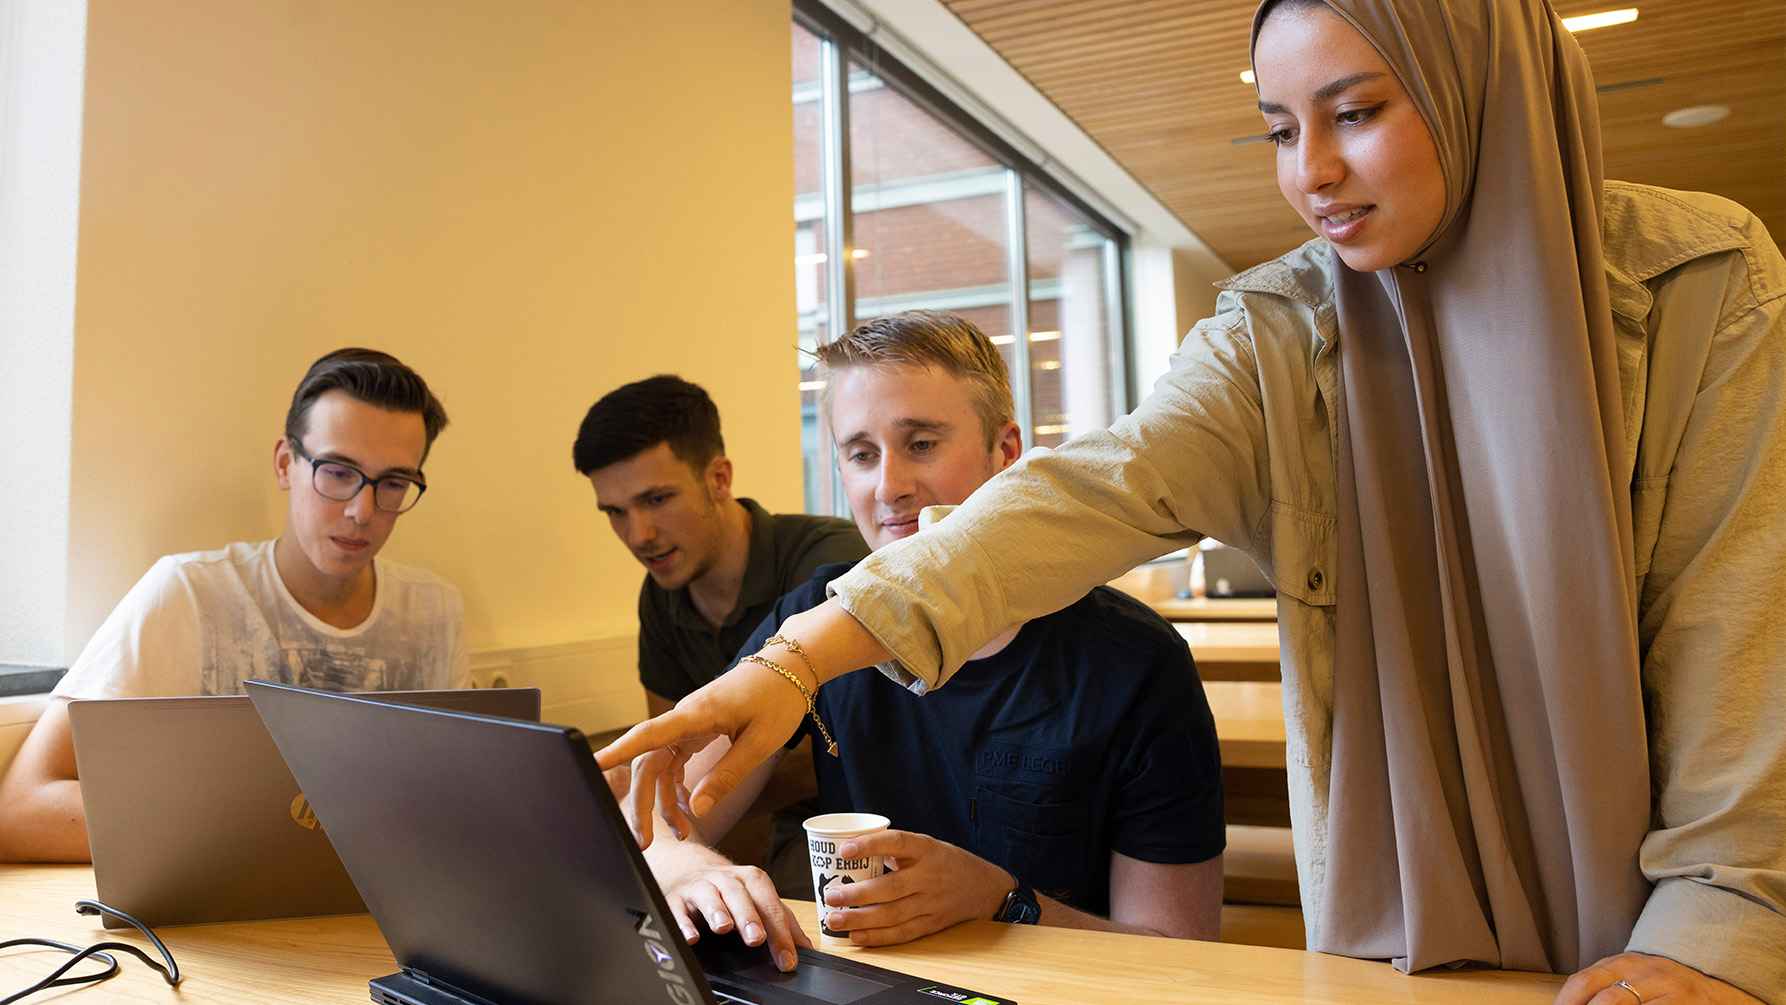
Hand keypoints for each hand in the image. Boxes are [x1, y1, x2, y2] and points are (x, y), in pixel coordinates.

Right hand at [597, 661, 805, 847]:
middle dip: (643, 803)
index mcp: (696, 715)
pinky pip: (675, 761)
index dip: (618, 752)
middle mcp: (685, 718)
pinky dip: (677, 787)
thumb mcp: (759, 743)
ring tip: (677, 833)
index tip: (590, 766)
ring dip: (662, 801)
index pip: (648, 735)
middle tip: (642, 841)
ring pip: (660, 766)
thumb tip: (694, 808)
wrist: (790, 668)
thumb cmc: (778, 699)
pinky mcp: (697, 729)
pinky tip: (686, 810)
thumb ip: (726, 776)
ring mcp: (689, 724)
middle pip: (649, 762)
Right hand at [661, 861, 812, 972]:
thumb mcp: (757, 900)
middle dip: (748, 916)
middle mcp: (725, 880)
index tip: (787, 959)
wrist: (689, 868)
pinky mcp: (676, 898)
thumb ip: (782, 923)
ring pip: (708, 894)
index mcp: (750, 880)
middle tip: (757, 939)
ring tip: (724, 928)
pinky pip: (677, 909)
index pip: (769, 903)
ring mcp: (699, 887)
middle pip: (738, 893)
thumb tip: (806, 948)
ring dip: (717, 911)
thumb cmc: (729, 891)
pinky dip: (683, 922)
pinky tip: (692, 937)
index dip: (780, 932)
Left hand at [819, 830, 1015, 946]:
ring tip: (835, 919)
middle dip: (857, 894)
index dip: (870, 845)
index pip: (897, 842)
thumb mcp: (927, 845)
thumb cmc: (947, 863)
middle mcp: (930, 876)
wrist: (985, 887)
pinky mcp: (932, 923)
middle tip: (831, 896)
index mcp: (927, 849)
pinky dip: (878, 937)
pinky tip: (858, 936)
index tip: (845, 850)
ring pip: (892, 914)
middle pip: (890, 887)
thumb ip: (896, 850)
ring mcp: (932, 902)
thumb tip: (852, 851)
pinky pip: (902, 933)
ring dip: (861, 919)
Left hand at [1556, 952, 1762, 1004]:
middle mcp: (1644, 972)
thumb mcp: (1629, 976)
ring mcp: (1668, 990)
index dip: (1565, 1004)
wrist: (1712, 985)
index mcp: (1621, 963)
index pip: (1583, 982)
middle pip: (1605, 998)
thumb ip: (1601, 986)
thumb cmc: (1661, 985)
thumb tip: (1566, 1004)